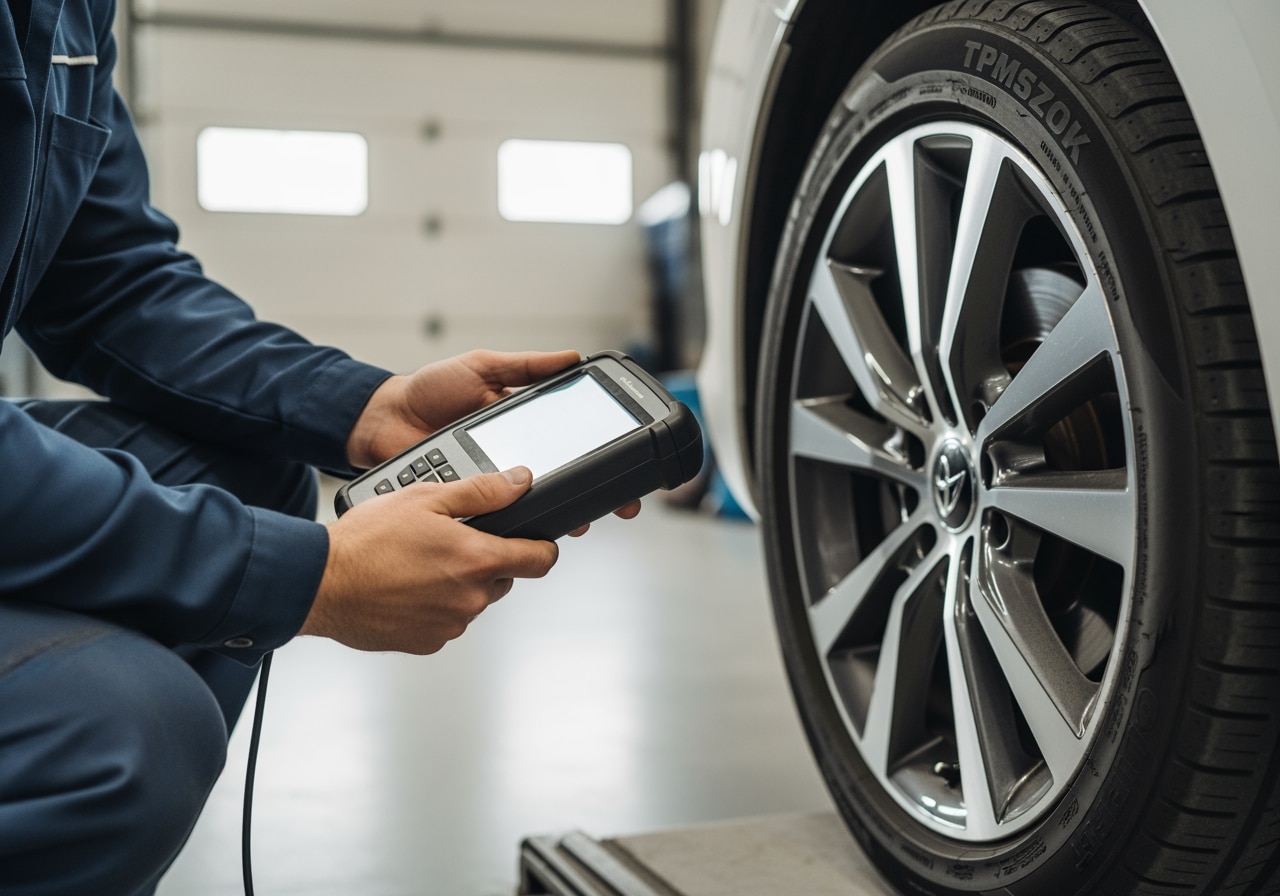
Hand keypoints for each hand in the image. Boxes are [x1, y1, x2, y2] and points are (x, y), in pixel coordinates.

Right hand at [301, 468, 557, 653]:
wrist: (322, 583)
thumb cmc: (366, 542)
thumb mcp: (426, 497)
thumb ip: (481, 492)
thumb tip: (518, 482)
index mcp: (478, 560)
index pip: (540, 560)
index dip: (541, 547)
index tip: (535, 542)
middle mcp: (470, 598)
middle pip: (502, 578)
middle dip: (485, 560)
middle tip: (448, 543)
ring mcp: (450, 624)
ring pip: (473, 600)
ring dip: (458, 584)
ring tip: (418, 564)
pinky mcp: (428, 642)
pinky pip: (446, 621)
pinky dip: (435, 606)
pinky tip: (407, 587)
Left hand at [345, 347, 641, 526]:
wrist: (381, 420)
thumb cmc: (427, 391)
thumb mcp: (481, 367)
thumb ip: (525, 366)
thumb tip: (571, 357)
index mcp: (521, 427)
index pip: (572, 443)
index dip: (602, 456)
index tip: (629, 465)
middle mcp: (514, 460)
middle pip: (566, 482)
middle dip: (598, 496)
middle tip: (620, 507)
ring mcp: (494, 485)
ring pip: (540, 507)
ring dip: (566, 515)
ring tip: (583, 520)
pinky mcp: (471, 505)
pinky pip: (502, 519)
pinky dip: (521, 527)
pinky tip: (537, 529)